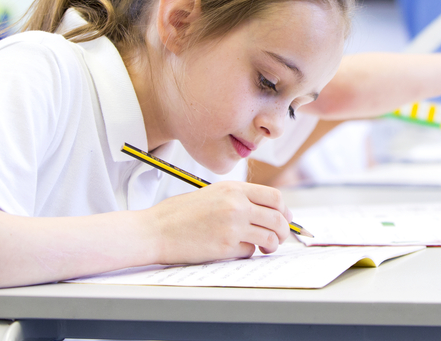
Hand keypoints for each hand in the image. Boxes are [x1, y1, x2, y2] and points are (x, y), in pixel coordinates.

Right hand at [147, 181, 292, 264]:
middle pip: (278, 218)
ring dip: (271, 244)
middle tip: (280, 236)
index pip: (274, 197)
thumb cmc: (179, 214)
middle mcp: (237, 205)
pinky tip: (237, 249)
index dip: (284, 209)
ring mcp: (233, 226)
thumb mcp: (211, 194)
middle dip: (283, 230)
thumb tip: (264, 210)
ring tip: (265, 246)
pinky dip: (248, 252)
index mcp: (233, 189)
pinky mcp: (226, 246)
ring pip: (270, 236)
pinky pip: (250, 250)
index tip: (284, 217)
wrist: (155, 230)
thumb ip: (237, 198)